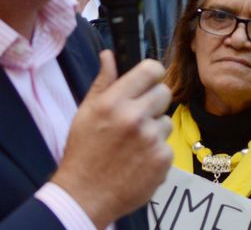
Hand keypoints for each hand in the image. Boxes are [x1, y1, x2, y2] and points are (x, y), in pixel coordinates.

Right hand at [51, 52, 172, 226]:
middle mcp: (135, 117)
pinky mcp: (163, 160)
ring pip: (167, 121)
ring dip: (155, 130)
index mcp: (114, 102)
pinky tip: (138, 161)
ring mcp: (151, 139)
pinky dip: (156, 153)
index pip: (151, 69)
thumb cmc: (83, 152)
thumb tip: (109, 54)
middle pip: (164, 92)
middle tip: (137, 118)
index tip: (148, 82)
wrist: (84, 196)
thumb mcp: (86, 113)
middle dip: (153, 103)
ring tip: (133, 144)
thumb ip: (103, 82)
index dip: (152, 74)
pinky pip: (167, 146)